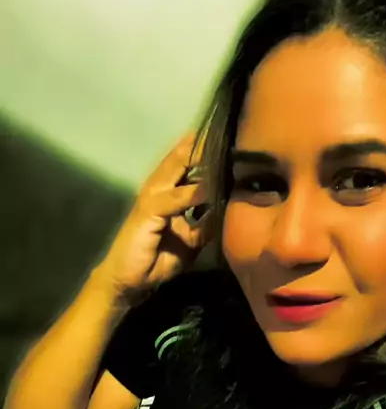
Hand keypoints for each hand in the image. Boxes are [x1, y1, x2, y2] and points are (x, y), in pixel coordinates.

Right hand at [95, 131, 210, 303]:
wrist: (130, 281)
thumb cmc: (156, 260)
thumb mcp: (190, 241)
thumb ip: (205, 224)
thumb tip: (226, 212)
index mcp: (168, 192)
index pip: (187, 164)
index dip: (206, 152)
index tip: (231, 141)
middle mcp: (159, 188)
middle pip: (182, 157)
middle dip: (203, 143)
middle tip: (227, 128)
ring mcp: (152, 197)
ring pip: (178, 168)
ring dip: (199, 157)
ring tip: (221, 143)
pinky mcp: (149, 211)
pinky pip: (177, 198)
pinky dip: (195, 192)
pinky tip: (212, 187)